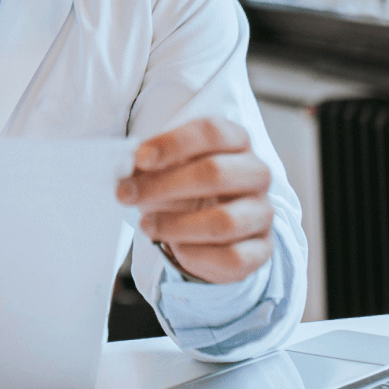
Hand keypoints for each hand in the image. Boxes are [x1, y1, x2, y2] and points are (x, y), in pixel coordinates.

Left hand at [116, 118, 274, 283]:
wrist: (214, 231)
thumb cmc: (188, 190)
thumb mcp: (168, 169)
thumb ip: (149, 165)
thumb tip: (126, 170)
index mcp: (237, 142)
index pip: (212, 132)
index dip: (173, 143)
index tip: (139, 159)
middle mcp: (257, 173)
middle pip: (215, 173)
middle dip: (163, 185)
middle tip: (126, 194)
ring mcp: (262, 212)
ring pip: (223, 221)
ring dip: (175, 225)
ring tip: (146, 225)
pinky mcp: (261, 249)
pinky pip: (231, 257)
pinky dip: (195, 255)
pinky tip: (175, 249)